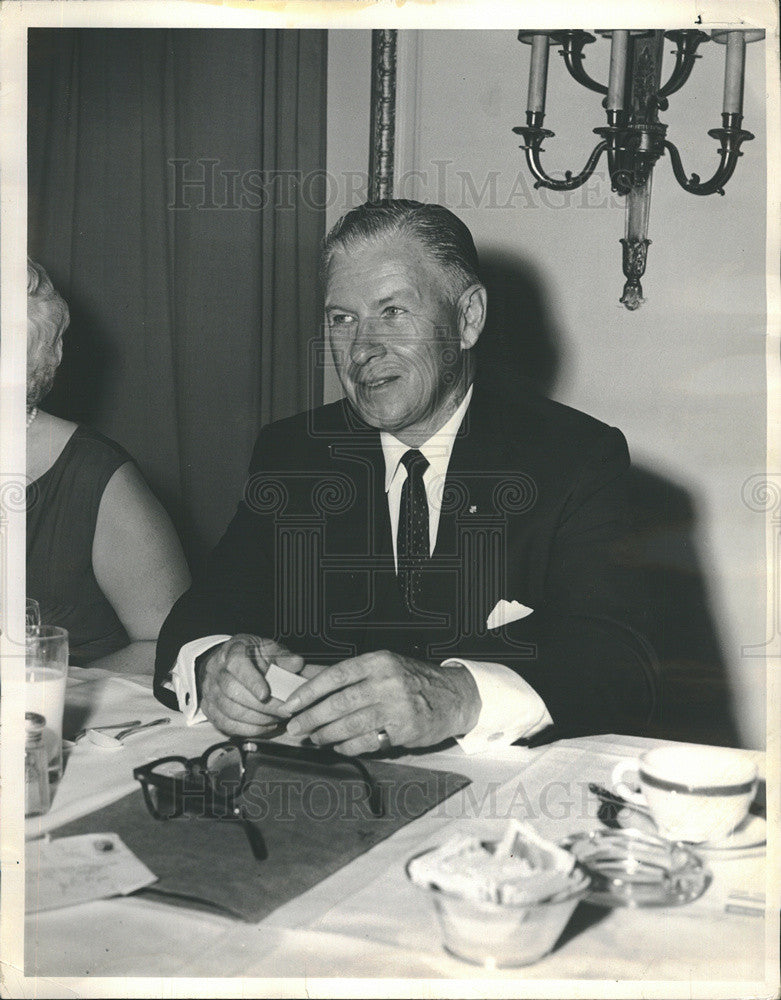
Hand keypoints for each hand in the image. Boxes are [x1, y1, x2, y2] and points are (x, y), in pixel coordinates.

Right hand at [199, 634, 303, 737]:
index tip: (266, 694)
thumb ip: (283, 657)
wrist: (228, 663)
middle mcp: (217, 670)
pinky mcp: (211, 710)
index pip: (236, 663)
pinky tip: (266, 726)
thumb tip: (297, 663)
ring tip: (278, 718)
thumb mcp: (269, 649)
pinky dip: (249, 729)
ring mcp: (210, 690)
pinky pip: (227, 725)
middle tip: (284, 711)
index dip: (251, 680)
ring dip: (257, 719)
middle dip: (261, 705)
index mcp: (233, 650)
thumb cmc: (253, 656)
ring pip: (229, 710)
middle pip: (232, 691)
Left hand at [283, 650, 480, 754]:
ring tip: (314, 738)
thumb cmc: (413, 680)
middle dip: (311, 717)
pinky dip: (347, 747)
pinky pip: (367, 742)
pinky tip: (338, 747)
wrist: (454, 696)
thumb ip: (349, 674)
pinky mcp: (404, 730)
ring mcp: (397, 707)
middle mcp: (387, 681)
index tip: (290, 703)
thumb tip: (309, 679)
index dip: (308, 691)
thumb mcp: (384, 666)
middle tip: (295, 727)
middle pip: (339, 703)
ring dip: (326, 734)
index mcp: (378, 662)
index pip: (334, 675)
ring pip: (350, 724)